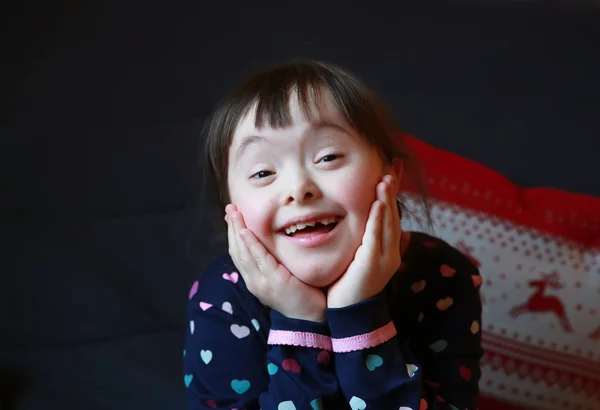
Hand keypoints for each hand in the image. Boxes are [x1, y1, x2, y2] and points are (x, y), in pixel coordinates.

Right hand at [225, 204, 326, 321]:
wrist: (311, 319)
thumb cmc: (301, 296)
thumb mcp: (283, 276)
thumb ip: (275, 262)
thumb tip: (274, 244)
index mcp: (255, 280)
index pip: (239, 254)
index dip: (233, 235)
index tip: (231, 217)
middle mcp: (253, 281)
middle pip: (236, 250)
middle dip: (231, 227)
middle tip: (229, 207)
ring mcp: (262, 282)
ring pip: (244, 253)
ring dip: (237, 230)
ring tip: (234, 213)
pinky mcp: (274, 281)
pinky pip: (259, 259)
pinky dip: (251, 244)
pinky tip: (245, 231)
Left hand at [327, 174, 401, 307]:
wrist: (351, 315)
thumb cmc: (352, 286)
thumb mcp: (363, 259)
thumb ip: (370, 242)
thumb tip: (391, 230)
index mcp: (388, 248)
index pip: (392, 214)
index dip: (393, 192)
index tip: (393, 170)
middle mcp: (390, 251)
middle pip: (393, 214)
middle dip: (393, 190)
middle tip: (393, 166)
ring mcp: (384, 258)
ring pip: (388, 223)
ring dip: (387, 200)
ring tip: (386, 179)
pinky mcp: (372, 264)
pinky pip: (376, 238)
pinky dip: (378, 220)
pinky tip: (378, 204)